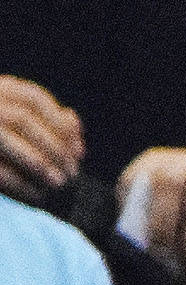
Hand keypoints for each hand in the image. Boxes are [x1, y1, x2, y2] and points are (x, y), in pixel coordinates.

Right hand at [0, 76, 83, 199]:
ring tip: (59, 183)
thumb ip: (51, 119)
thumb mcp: (25, 119)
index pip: (34, 99)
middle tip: (72, 173)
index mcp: (1, 89)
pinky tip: (37, 194)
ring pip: (5, 140)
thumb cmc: (8, 136)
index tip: (79, 151)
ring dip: (38, 163)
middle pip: (22, 119)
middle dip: (53, 148)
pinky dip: (19, 183)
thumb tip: (74, 123)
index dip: (60, 125)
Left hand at [117, 143, 185, 284]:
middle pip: (166, 188)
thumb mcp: (173, 197)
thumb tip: (143, 258)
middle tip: (164, 268)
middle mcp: (180, 161)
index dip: (128, 213)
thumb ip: (154, 218)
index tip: (132, 247)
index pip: (131, 183)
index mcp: (153, 164)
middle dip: (162, 232)